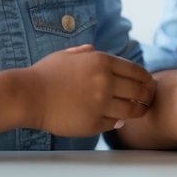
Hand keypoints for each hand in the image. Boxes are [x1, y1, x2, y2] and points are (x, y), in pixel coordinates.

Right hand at [25, 45, 155, 136]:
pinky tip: (116, 119)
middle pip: (140, 91)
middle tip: (147, 99)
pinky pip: (114, 123)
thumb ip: (88, 53)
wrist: (29, 95)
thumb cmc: (46, 74)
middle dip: (146, 95)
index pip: (137, 72)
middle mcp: (105, 82)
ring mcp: (101, 104)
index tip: (147, 83)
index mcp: (102, 62)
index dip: (146, 79)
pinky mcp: (93, 123)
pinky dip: (117, 121)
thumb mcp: (69, 54)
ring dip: (138, 111)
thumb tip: (99, 54)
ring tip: (138, 111)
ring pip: (132, 110)